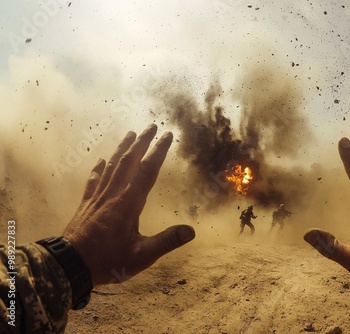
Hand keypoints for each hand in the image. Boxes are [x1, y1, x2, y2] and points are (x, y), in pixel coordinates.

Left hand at [63, 124, 194, 285]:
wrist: (69, 265)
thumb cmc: (107, 260)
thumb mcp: (141, 256)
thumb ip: (166, 242)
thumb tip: (191, 231)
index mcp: (129, 203)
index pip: (147, 171)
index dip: (158, 151)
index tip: (167, 135)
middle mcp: (113, 194)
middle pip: (129, 162)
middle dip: (141, 142)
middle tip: (151, 126)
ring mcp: (97, 197)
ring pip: (111, 166)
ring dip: (122, 149)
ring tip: (130, 134)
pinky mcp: (86, 204)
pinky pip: (93, 180)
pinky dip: (98, 168)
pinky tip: (100, 161)